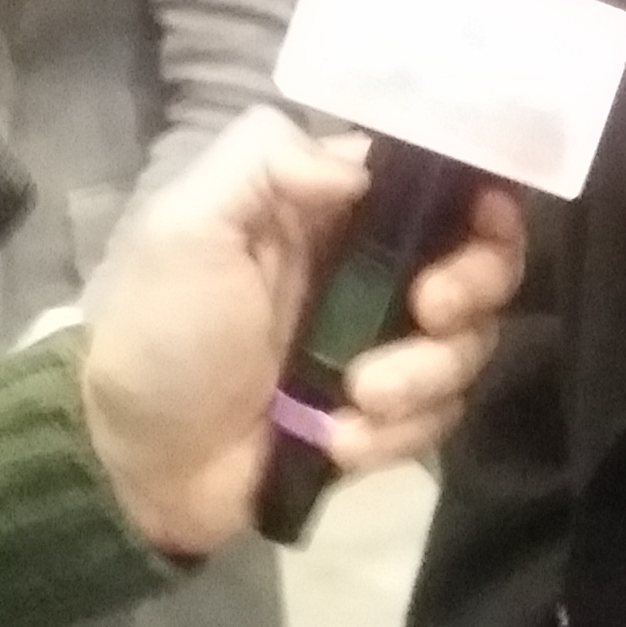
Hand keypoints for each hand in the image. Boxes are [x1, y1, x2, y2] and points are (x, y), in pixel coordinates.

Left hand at [80, 105, 523, 552]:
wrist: (142, 465)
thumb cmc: (162, 334)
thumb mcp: (187, 227)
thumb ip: (263, 161)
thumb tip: (362, 165)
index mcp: (329, 209)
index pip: (436, 178)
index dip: (478, 194)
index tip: (484, 222)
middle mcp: (371, 269)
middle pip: (482, 258)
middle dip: (473, 284)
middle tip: (430, 311)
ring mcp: (384, 345)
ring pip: (467, 344)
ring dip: (424, 374)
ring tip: (357, 401)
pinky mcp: (387, 416)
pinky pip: (439, 415)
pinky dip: (397, 433)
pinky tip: (338, 442)